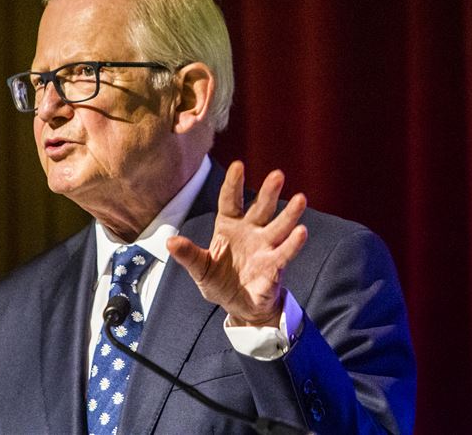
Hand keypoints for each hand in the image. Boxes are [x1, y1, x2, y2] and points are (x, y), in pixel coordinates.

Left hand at [167, 161, 308, 326]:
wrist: (240, 306)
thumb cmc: (220, 282)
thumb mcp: (200, 269)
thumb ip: (188, 255)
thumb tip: (169, 241)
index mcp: (229, 227)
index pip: (231, 201)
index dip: (234, 184)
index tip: (239, 165)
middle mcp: (250, 231)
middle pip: (260, 208)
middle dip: (269, 192)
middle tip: (277, 175)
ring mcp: (265, 246)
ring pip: (278, 226)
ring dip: (289, 213)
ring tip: (301, 199)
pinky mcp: (274, 265)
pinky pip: (284, 252)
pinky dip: (293, 243)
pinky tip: (301, 232)